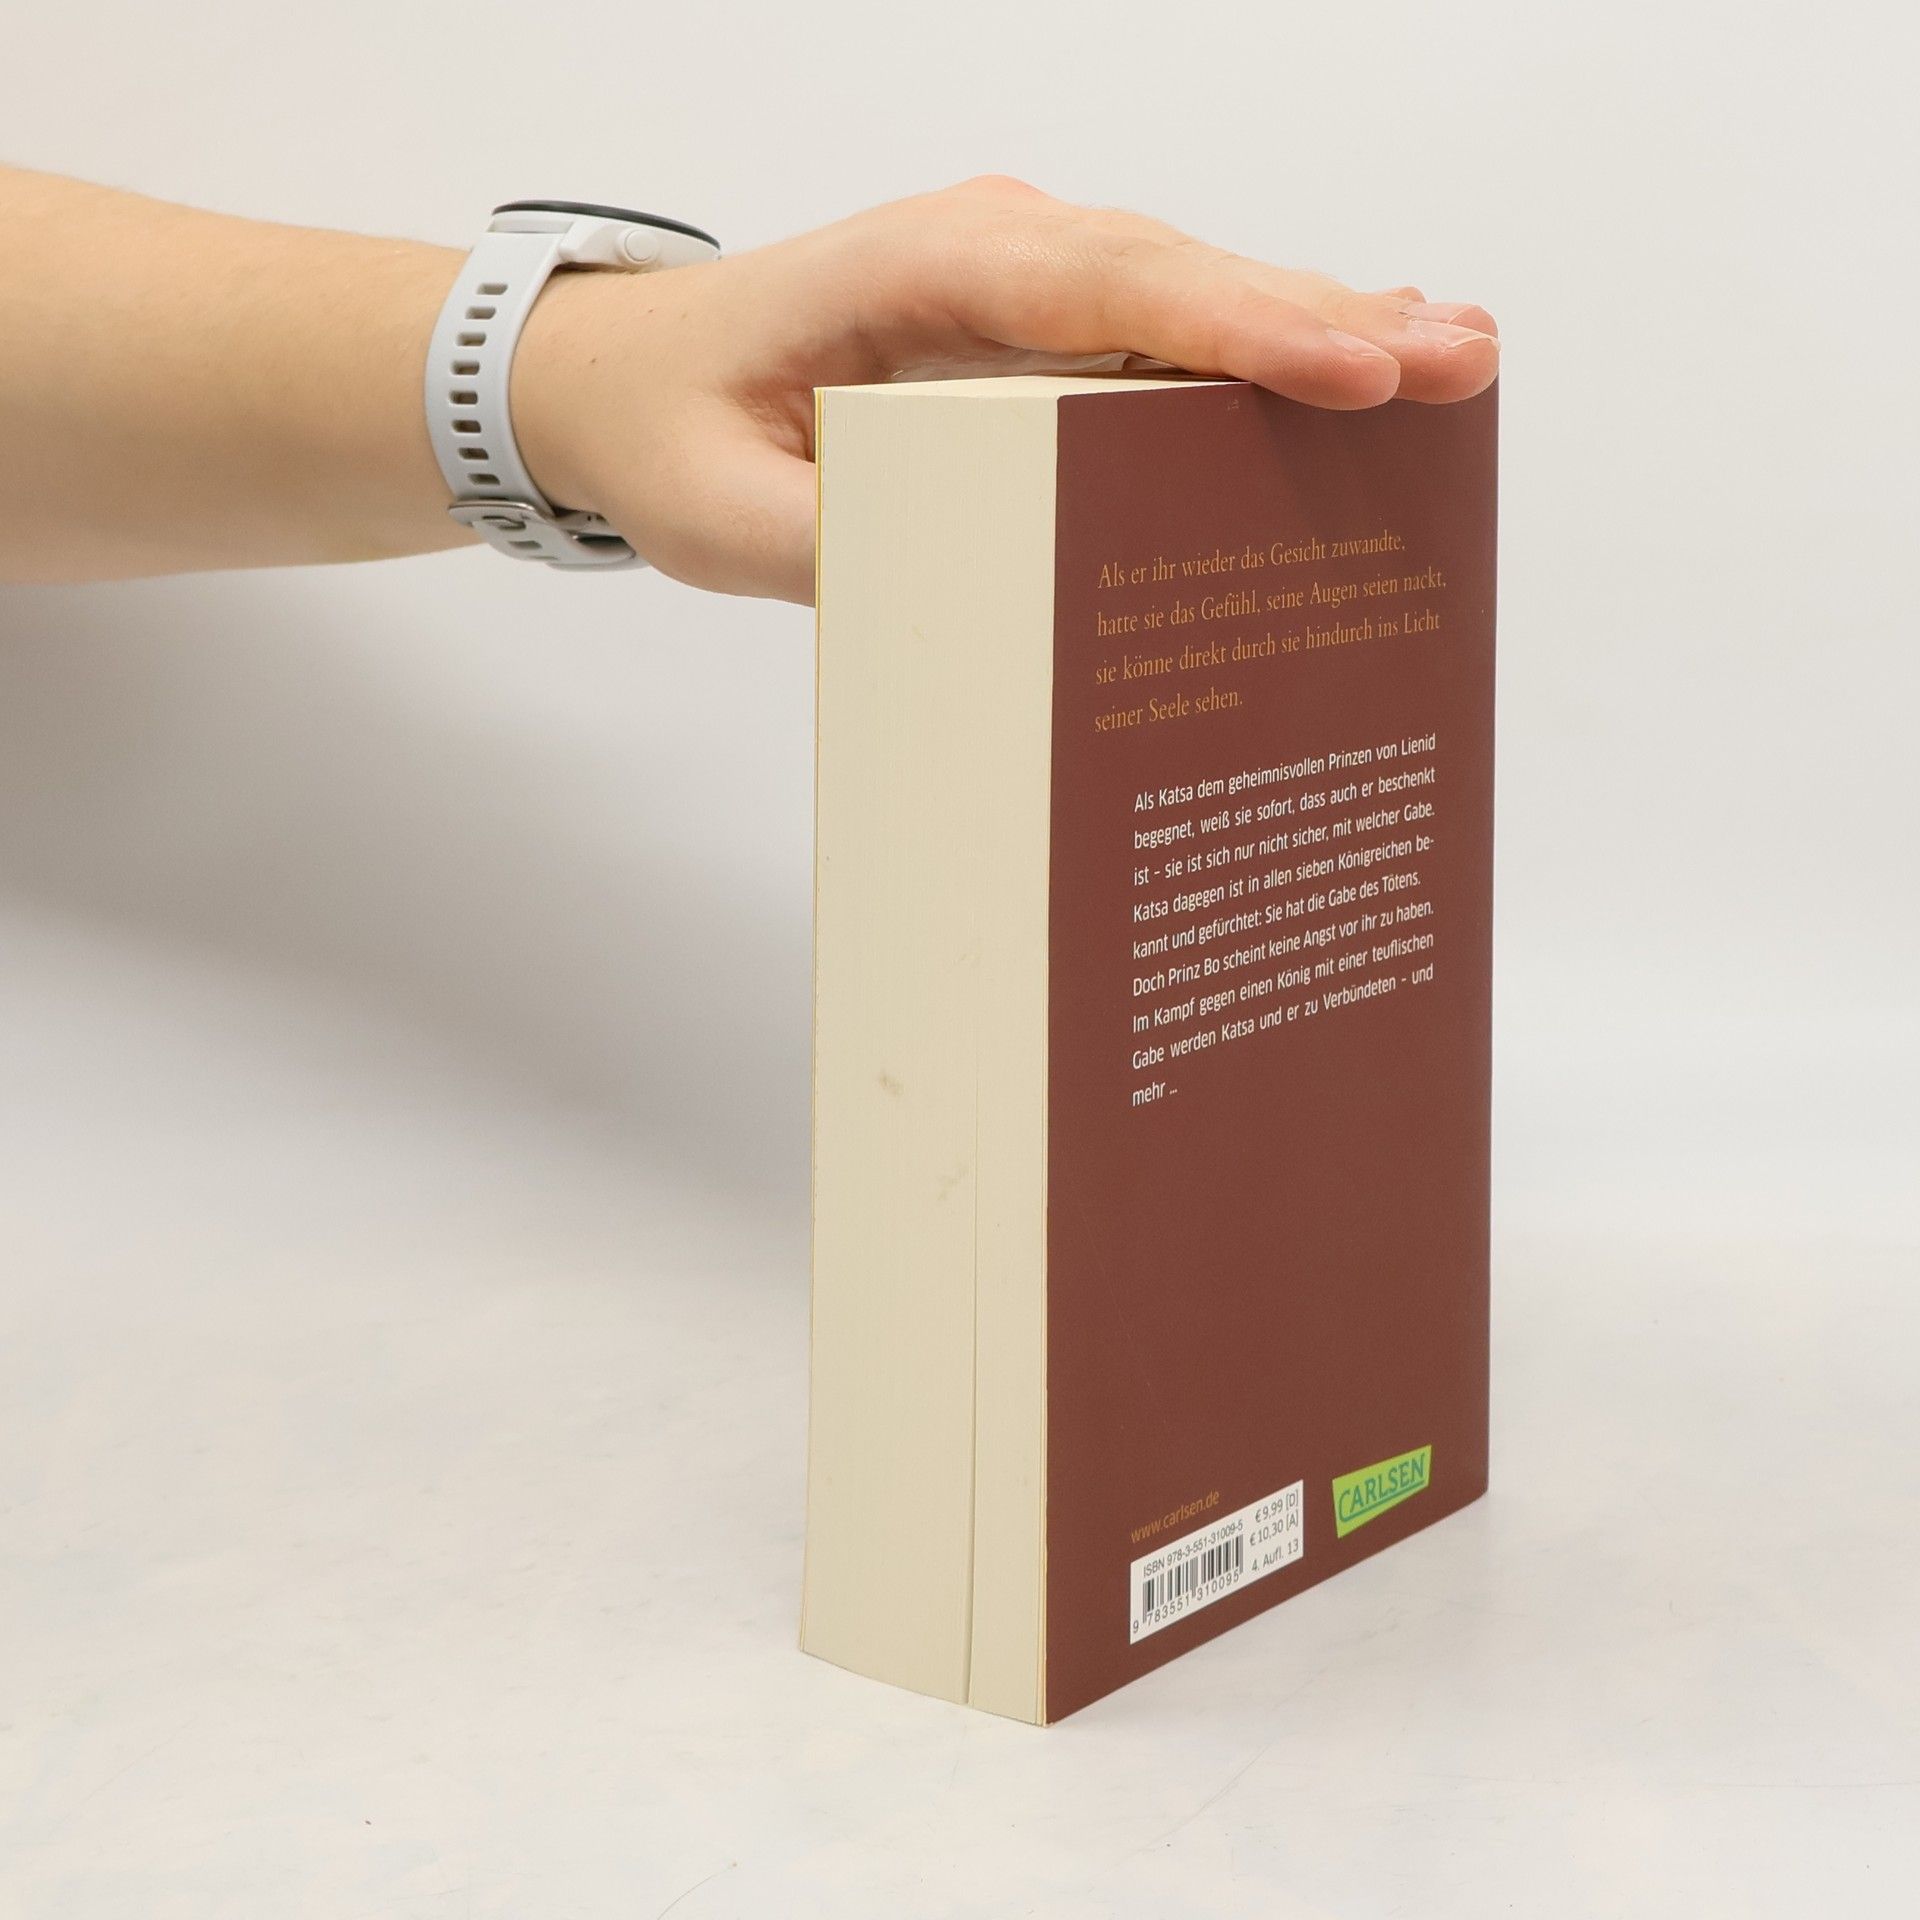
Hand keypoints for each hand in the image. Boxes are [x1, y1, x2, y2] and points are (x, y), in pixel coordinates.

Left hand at [514, 176, 1499, 604]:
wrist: (632, 377)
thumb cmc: (674, 429)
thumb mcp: (723, 519)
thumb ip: (836, 552)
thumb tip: (974, 598)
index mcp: (922, 271)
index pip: (1102, 287)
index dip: (1233, 326)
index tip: (1349, 368)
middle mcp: (992, 250)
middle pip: (1179, 279)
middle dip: (1322, 326)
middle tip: (1460, 367)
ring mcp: (1023, 280)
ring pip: (1190, 295)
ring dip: (1317, 331)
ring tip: (1452, 364)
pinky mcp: (1038, 326)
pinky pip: (1164, 330)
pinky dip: (1260, 353)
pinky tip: (1355, 372)